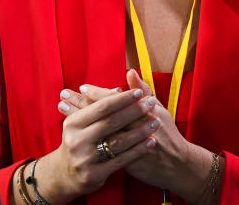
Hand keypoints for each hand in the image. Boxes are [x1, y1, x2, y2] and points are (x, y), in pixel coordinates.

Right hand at [31, 87, 158, 202]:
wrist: (65, 175)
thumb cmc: (79, 142)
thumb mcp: (81, 123)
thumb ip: (98, 106)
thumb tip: (118, 88)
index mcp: (73, 123)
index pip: (101, 107)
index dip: (122, 99)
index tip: (139, 93)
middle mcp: (76, 140)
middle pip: (111, 122)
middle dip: (134, 111)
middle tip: (151, 103)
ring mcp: (84, 159)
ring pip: (118, 141)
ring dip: (140, 130)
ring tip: (156, 122)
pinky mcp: (93, 175)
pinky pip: (121, 160)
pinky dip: (138, 150)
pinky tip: (150, 142)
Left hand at [60, 71, 215, 202]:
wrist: (176, 166)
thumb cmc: (167, 134)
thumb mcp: (159, 110)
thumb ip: (143, 91)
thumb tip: (131, 72)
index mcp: (142, 111)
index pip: (113, 99)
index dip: (96, 93)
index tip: (80, 87)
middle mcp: (132, 127)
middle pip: (100, 113)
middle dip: (79, 103)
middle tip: (62, 95)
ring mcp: (127, 145)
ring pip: (96, 128)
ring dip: (77, 118)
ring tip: (61, 108)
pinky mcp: (123, 160)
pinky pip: (101, 147)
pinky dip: (84, 136)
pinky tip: (73, 133)